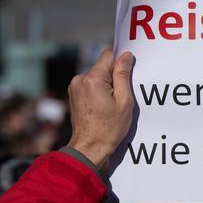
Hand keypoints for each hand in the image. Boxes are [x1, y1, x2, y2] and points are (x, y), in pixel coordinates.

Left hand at [67, 50, 134, 168]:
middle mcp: (80, 79)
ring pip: (96, 76)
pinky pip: (90, 85)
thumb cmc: (109, 128)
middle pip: (102, 67)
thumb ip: (123, 75)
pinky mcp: (73, 94)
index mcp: (92, 79)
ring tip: (112, 103)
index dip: (121, 61)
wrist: (90, 147)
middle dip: (114, 76)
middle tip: (122, 94)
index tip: (129, 73)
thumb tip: (126, 56)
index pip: (109, 55)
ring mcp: (74, 86)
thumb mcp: (124, 101)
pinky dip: (99, 91)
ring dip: (106, 85)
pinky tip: (104, 106)